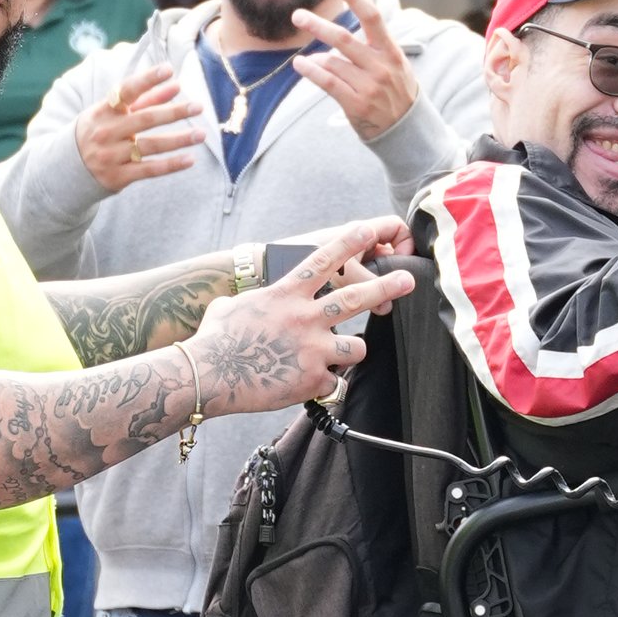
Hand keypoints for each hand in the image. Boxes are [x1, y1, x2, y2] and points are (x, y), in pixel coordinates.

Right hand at [75, 57, 200, 192]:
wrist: (68, 169)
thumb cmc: (99, 132)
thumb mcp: (114, 113)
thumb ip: (145, 99)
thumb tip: (175, 86)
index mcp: (103, 111)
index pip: (126, 91)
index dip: (147, 79)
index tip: (169, 70)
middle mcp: (106, 132)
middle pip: (145, 119)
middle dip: (174, 112)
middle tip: (198, 106)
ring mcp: (111, 156)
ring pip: (151, 146)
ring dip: (179, 139)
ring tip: (202, 134)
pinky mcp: (118, 177)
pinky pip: (149, 170)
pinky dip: (171, 165)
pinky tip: (190, 159)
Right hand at [186, 234, 415, 417]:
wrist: (209, 374)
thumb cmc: (214, 339)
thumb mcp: (234, 306)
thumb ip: (258, 301)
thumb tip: (255, 300)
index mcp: (286, 295)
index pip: (323, 261)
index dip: (349, 243)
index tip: (369, 229)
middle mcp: (305, 317)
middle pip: (356, 298)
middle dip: (386, 286)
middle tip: (408, 279)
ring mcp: (313, 348)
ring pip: (356, 347)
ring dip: (349, 352)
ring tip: (332, 358)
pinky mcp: (313, 379)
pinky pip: (334, 382)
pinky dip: (324, 385)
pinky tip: (305, 387)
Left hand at [288, 0, 418, 143]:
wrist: (407, 130)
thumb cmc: (396, 91)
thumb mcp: (394, 64)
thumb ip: (369, 48)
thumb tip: (330, 43)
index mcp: (391, 51)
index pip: (373, 17)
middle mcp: (381, 66)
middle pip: (344, 39)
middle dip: (318, 25)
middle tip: (297, 15)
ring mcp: (369, 86)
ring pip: (333, 62)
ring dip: (315, 57)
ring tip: (304, 57)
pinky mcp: (356, 104)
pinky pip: (329, 83)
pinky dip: (312, 72)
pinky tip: (300, 64)